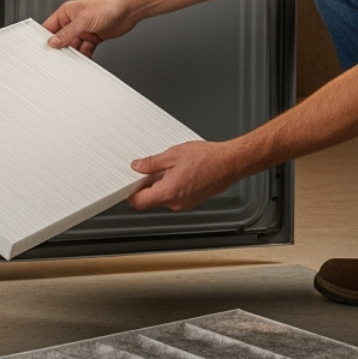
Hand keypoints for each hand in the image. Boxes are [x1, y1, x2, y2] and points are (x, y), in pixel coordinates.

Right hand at [43, 0, 136, 56]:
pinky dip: (84, 56)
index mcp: (67, 12)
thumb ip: (68, 32)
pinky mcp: (93, 38)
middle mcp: (74, 22)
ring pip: (73, 46)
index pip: (50, 27)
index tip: (42, 49)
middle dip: (60, 49)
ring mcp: (84, 30)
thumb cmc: (107, 5)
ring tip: (71, 61)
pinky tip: (84, 60)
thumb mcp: (83, 20)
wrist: (128, 9)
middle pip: (61, 39)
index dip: (45, 38)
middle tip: (56, 59)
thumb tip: (53, 42)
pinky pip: (84, 50)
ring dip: (73, 54)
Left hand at [126, 140, 247, 211]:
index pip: (139, 202)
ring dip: (158, 185)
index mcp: (168, 192)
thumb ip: (151, 163)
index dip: (129, 192)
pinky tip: (177, 171)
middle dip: (145, 186)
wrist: (230, 163)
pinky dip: (170, 186)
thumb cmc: (208, 159)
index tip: (127, 183)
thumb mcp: (172, 154)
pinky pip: (174, 196)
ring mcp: (185, 203)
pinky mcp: (192, 201)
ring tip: (167, 167)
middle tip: (146, 169)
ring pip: (162, 198)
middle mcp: (176, 203)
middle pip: (149, 200)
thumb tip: (138, 166)